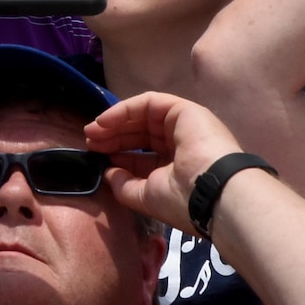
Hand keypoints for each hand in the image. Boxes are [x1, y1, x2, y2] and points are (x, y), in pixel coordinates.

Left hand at [86, 90, 244, 232]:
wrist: (214, 193)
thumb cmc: (183, 201)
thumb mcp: (146, 196)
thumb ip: (125, 184)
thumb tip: (108, 172)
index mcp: (178, 167)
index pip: (143, 155)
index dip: (119, 153)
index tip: (98, 157)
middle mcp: (183, 144)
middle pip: (141, 133)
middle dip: (113, 136)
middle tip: (90, 141)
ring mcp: (185, 125)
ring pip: (143, 116)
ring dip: (115, 122)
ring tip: (92, 131)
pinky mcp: (184, 110)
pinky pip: (149, 103)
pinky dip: (124, 109)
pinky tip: (104, 121)